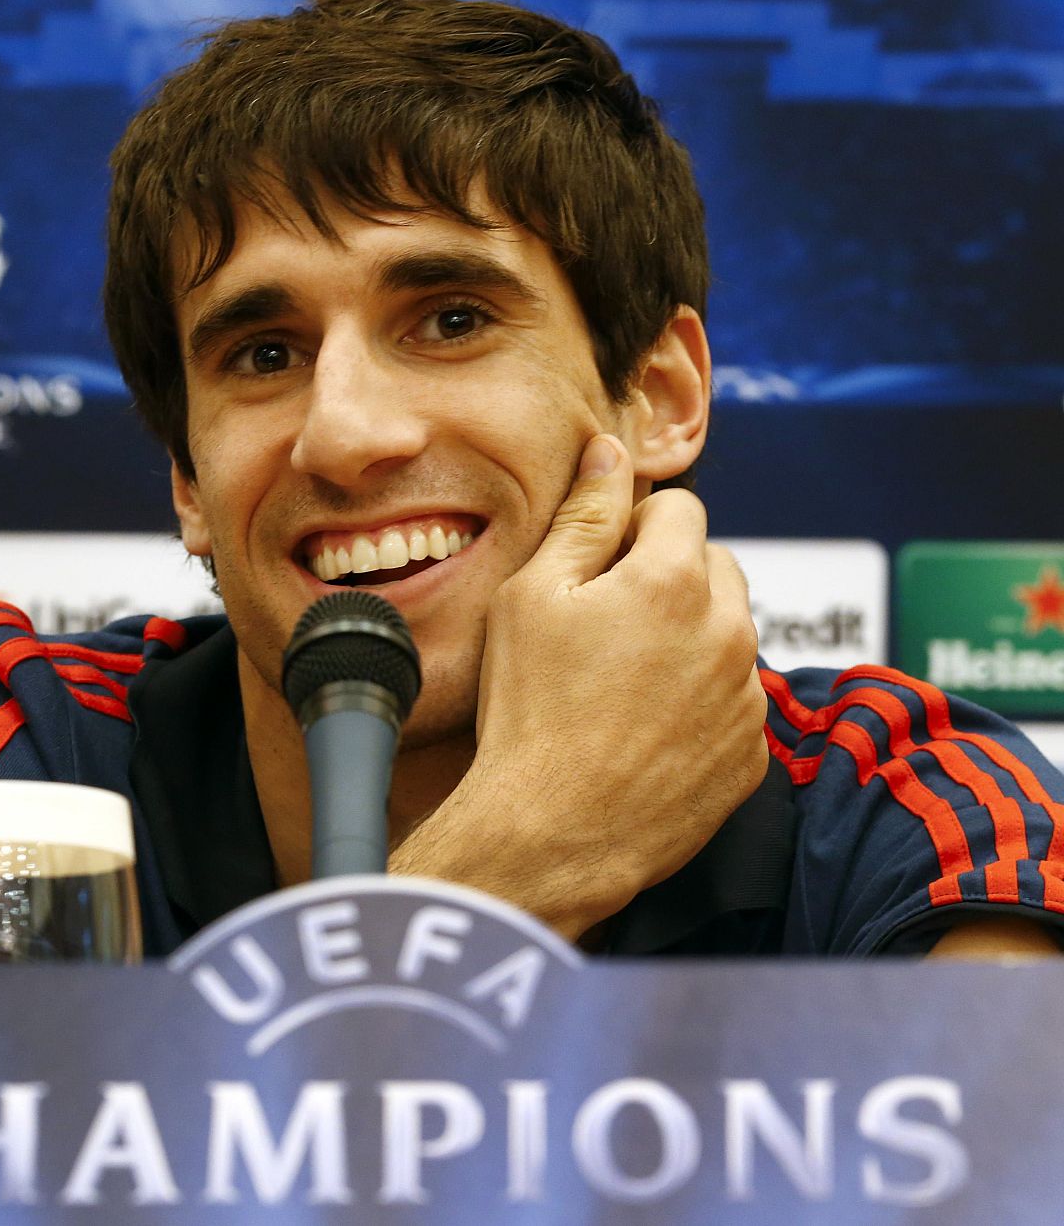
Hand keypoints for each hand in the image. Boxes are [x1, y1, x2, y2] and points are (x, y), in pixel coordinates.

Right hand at [391, 434, 767, 939]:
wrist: (553, 830)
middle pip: (715, 566)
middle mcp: (730, 630)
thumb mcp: (532, 597)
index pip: (680, 508)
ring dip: (689, 639)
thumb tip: (608, 451)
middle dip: (669, 578)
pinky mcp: (750, 753)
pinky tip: (644, 728)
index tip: (596, 568)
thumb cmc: (531, 711)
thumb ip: (582, 515)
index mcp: (675, 579)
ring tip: (621, 683)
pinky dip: (700, 703)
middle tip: (606, 624)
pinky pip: (733, 701)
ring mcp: (746, 696)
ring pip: (728, 635)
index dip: (632, 528)